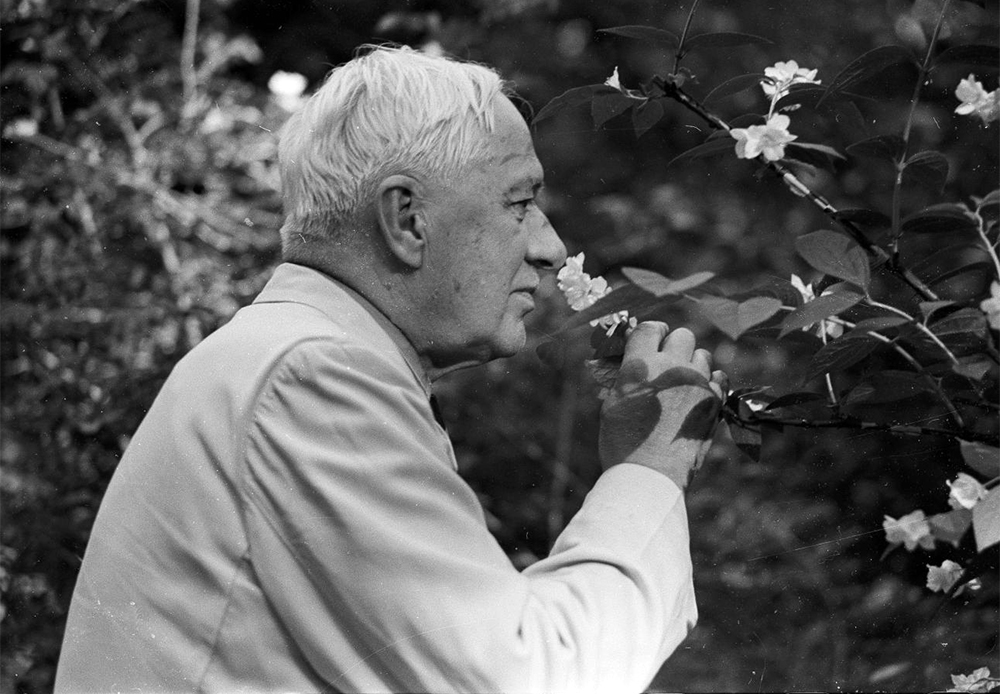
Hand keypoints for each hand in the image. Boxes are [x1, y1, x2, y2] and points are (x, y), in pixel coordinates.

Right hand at [598, 321, 725, 489]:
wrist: (651, 475)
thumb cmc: (623, 442)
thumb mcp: (613, 403)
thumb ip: (628, 375)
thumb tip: (635, 359)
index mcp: (641, 365)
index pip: (651, 327)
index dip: (652, 331)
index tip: (652, 339)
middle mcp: (671, 367)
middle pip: (682, 335)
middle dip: (674, 345)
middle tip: (667, 361)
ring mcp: (697, 383)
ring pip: (702, 355)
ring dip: (692, 364)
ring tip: (682, 383)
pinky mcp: (715, 401)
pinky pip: (719, 377)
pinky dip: (710, 382)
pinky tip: (699, 394)